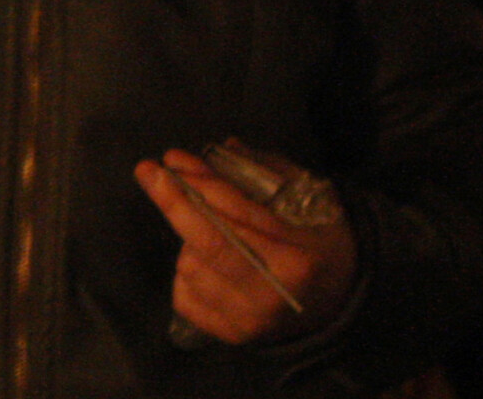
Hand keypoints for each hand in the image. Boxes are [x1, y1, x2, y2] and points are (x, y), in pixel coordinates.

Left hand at [136, 149, 356, 345]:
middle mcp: (272, 294)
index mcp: (299, 257)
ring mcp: (249, 319)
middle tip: (148, 171)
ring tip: (206, 229)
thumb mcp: (310, 202)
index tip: (173, 158)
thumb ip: (267, 173)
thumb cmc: (318, 242)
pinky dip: (186, 271)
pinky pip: (184, 293)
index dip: (204, 182)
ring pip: (191, 265)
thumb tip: (223, 148)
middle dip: (173, 203)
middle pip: (209, 243)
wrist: (334, 304)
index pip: (241, 214)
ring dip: (187, 239)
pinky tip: (204, 261)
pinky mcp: (229, 334)